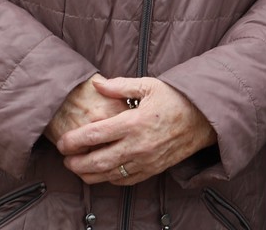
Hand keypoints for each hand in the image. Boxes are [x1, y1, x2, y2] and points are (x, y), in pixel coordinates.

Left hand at [51, 78, 217, 185]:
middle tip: (65, 160)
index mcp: (133, 122)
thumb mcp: (149, 85)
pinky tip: (102, 173)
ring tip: (79, 169)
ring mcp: (145, 161)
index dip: (73, 141)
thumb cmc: (176, 99)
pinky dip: (109, 179)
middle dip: (76, 163)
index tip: (62, 143)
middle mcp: (137, 145)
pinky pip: (125, 181)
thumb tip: (97, 84)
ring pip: (109, 175)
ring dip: (89, 175)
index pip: (94, 135)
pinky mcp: (152, 170)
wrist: (204, 119)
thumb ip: (120, 86)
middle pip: (96, 161)